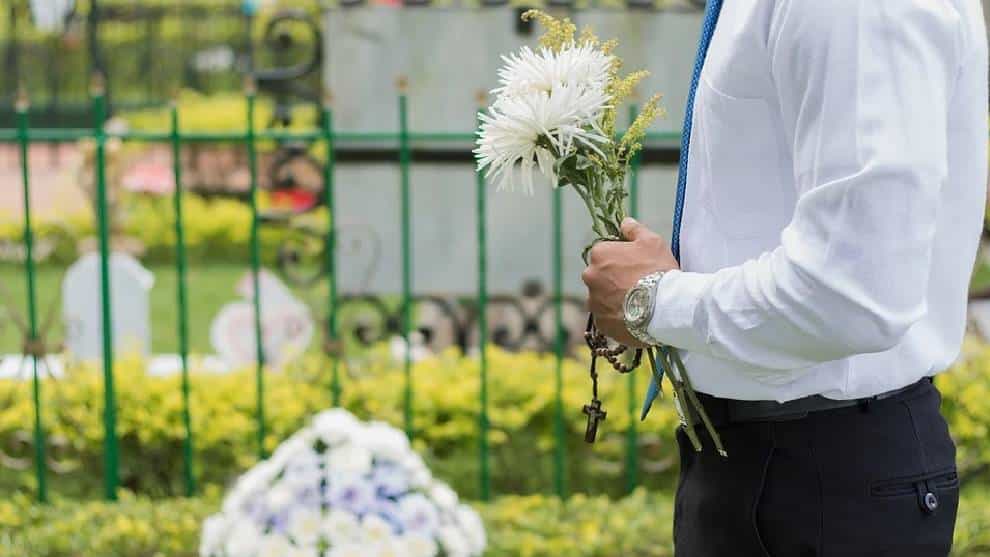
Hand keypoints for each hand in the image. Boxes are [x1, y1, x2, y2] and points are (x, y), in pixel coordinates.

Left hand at [581, 217, 679, 346]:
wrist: (664, 307)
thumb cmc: (658, 270)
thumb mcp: (652, 242)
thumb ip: (634, 230)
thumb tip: (624, 222)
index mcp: (599, 254)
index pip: (604, 253)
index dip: (620, 259)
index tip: (634, 266)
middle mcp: (590, 276)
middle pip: (599, 276)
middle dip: (613, 279)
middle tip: (636, 285)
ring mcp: (593, 301)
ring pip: (601, 298)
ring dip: (613, 299)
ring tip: (636, 303)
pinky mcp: (600, 323)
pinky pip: (606, 317)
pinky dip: (616, 317)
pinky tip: (633, 316)